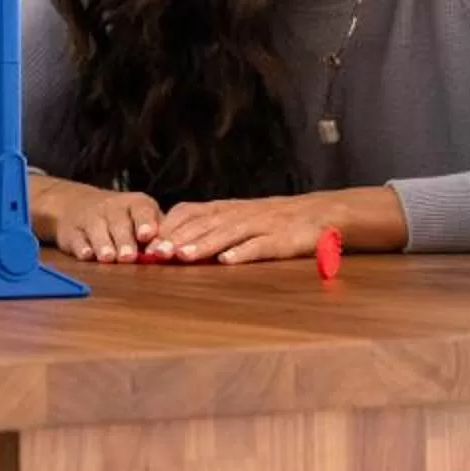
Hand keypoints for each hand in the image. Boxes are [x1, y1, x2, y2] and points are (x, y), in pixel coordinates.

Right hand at [42, 183, 160, 262]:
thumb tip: (168, 252)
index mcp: (136, 204)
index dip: (145, 222)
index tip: (147, 236)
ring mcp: (90, 217)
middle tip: (128, 256)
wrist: (78, 205)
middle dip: (124, 240)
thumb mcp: (143, 220)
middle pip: (119, 222)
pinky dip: (81, 247)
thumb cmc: (123, 219)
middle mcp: (113, 207)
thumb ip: (157, 235)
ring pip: (97, 229)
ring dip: (103, 244)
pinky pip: (76, 237)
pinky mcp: (71, 230)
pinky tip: (86, 254)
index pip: (142, 210)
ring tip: (108, 258)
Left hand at [152, 194, 340, 265]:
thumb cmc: (275, 220)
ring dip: (204, 244)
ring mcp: (263, 225)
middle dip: (179, 237)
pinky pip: (261, 245)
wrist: (322, 212)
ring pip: (228, 233)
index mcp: (228, 208)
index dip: (170, 225)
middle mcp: (241, 213)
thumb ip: (212, 227)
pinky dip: (243, 252)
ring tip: (183, 256)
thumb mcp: (240, 218)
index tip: (147, 241)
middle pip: (205, 223)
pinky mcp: (284, 239)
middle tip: (156, 252)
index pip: (191, 212)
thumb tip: (174, 242)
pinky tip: (227, 261)